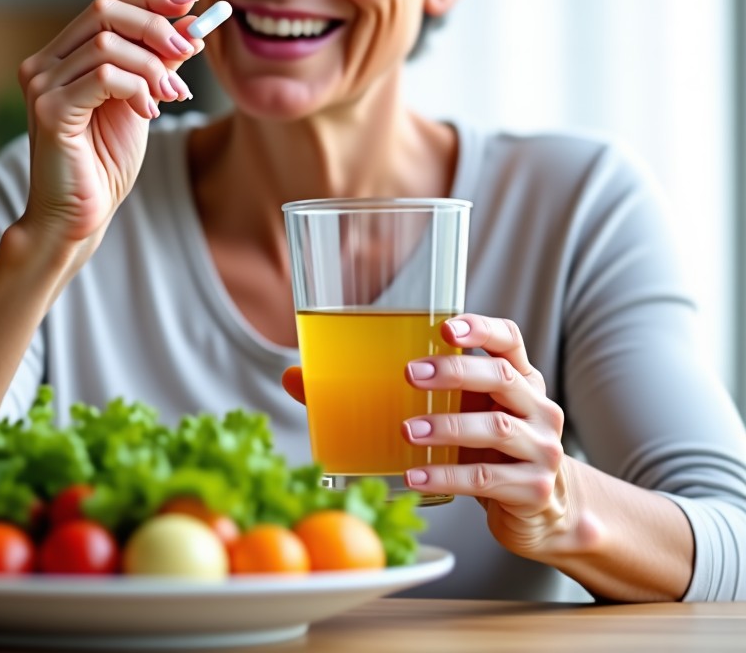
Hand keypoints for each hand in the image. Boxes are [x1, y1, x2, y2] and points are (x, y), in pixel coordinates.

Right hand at [16, 0, 201, 243]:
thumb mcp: (142, 100)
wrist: (80, 214)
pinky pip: (105, 78)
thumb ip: (158, 63)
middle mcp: (44, 63)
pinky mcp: (49, 110)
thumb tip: (190, 25)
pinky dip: (137, 89)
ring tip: (171, 94)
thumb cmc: (106, 161)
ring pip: (109, 45)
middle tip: (187, 52)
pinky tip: (149, 113)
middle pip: (103, 11)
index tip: (189, 6)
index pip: (104, 4)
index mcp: (62, 55)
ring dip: (152, 67)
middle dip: (155, 27)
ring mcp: (41, 84)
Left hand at [281, 315, 570, 561]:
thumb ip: (394, 391)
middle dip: (454, 371)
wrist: (540, 512)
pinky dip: (447, 477)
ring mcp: (541, 448)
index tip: (444, 325)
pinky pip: (487, 479)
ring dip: (446, 427)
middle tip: (408, 373)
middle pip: (502, 375)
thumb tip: (297, 377)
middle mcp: (536, 406)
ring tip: (405, 431)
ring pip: (494, 427)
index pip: (508, 338)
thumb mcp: (451, 411)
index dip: (480, 327)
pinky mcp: (532, 489)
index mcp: (517, 377)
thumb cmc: (483, 448)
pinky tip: (414, 478)